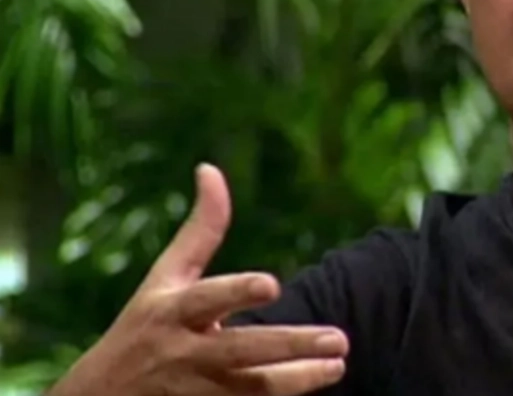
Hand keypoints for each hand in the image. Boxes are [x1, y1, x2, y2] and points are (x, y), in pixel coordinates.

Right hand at [49, 164, 348, 395]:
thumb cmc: (144, 325)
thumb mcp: (165, 278)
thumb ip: (200, 230)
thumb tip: (210, 168)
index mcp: (171, 312)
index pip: (206, 300)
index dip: (237, 292)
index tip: (272, 284)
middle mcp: (184, 353)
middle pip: (242, 351)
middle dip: (292, 347)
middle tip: (339, 339)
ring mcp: (195, 392)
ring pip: (252, 389)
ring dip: (299, 380)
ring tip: (338, 366)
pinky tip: (318, 389)